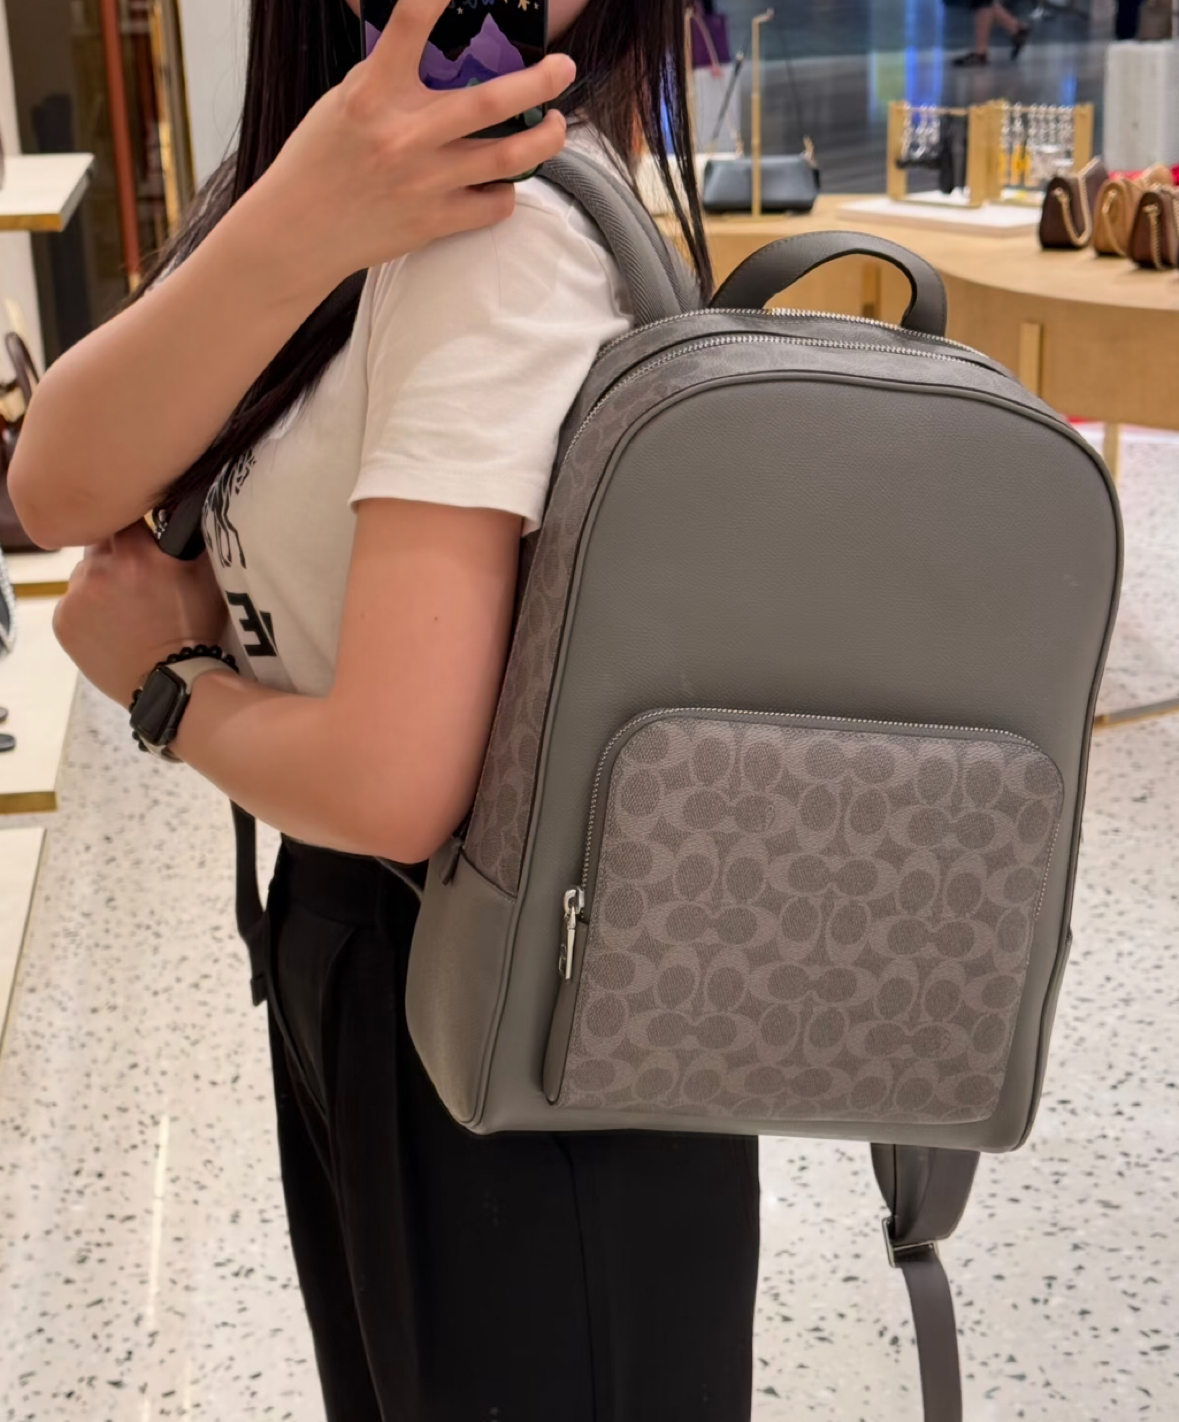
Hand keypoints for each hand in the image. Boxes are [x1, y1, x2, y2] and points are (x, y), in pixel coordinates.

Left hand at [54, 523, 226, 708]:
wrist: (171, 683)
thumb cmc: (194, 630)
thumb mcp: (207, 578)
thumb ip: (194, 540)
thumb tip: (190, 512)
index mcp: (133, 554)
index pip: (124, 519)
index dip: (138, 531)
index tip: (147, 546)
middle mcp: (98, 570)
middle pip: (100, 545)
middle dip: (118, 557)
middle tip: (138, 581)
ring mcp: (75, 598)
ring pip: (84, 575)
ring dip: (100, 583)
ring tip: (125, 609)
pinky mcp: (63, 622)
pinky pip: (72, 604)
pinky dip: (87, 611)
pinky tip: (111, 627)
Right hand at [251, 0, 576, 293]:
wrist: (298, 234)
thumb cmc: (320, 160)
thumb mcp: (343, 100)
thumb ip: (389, 74)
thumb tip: (435, 47)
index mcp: (373, 93)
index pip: (411, 22)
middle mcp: (403, 136)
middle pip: (491, 102)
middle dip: (540, 82)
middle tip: (565, 69)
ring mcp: (424, 183)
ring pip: (508, 159)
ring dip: (544, 140)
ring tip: (555, 125)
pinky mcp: (434, 223)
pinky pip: (494, 205)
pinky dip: (508, 190)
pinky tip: (506, 179)